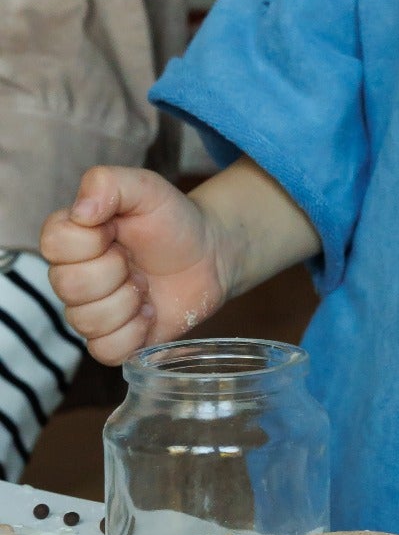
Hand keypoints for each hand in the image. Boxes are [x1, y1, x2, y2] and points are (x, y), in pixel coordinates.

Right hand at [40, 167, 229, 365]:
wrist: (210, 254)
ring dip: (128, 301)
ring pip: (85, 321)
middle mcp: (73, 276)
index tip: (119, 230)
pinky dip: (135, 333)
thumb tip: (80, 210)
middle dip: (115, 271)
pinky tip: (149, 312)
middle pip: (68, 286)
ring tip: (145, 285)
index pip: (53, 243)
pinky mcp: (113, 340)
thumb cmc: (173, 220)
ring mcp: (91, 311)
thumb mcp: (146, 188)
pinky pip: (105, 351)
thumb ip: (108, 183)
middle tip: (137, 261)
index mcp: (73, 237)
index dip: (91, 240)